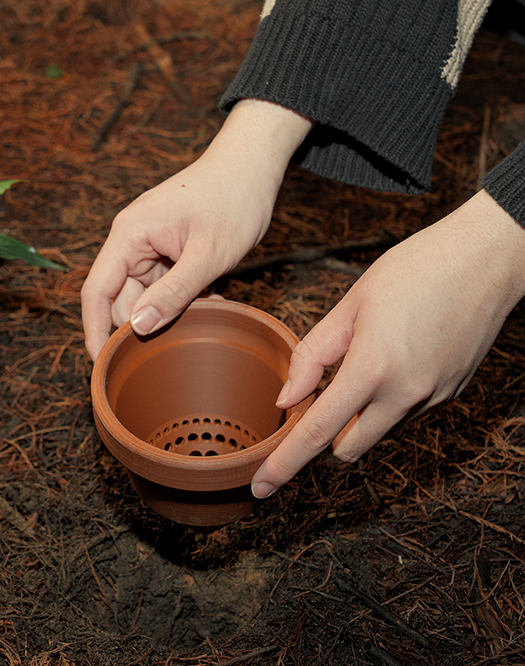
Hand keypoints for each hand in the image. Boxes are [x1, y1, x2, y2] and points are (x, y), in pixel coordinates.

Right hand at [81, 99, 312, 360]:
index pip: (96, 291)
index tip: (101, 366)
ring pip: (145, 296)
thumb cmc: (233, 199)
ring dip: (169, 313)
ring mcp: (148, 245)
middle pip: (121, 298)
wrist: (252, 165)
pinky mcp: (166, 249)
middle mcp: (131, 240)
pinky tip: (211, 302)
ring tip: (204, 314)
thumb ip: (173, 294)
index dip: (94, 331)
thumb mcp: (208, 254)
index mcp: (129, 235)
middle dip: (144, 325)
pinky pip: (163, 286)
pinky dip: (183, 300)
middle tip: (178, 344)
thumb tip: (137, 328)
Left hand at [252, 190, 524, 497]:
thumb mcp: (349, 306)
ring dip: (358, 417)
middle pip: (346, 447)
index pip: (316, 433)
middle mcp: (405, 395)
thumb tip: (285, 400)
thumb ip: (312, 356)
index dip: (285, 464)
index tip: (262, 488)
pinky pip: (405, 414)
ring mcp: (432, 398)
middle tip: (317, 394)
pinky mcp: (450, 394)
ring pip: (377, 432)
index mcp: (371, 370)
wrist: (486, 259)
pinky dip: (387, 402)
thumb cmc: (413, 271)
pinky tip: (394, 358)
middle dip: (326, 434)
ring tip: (364, 361)